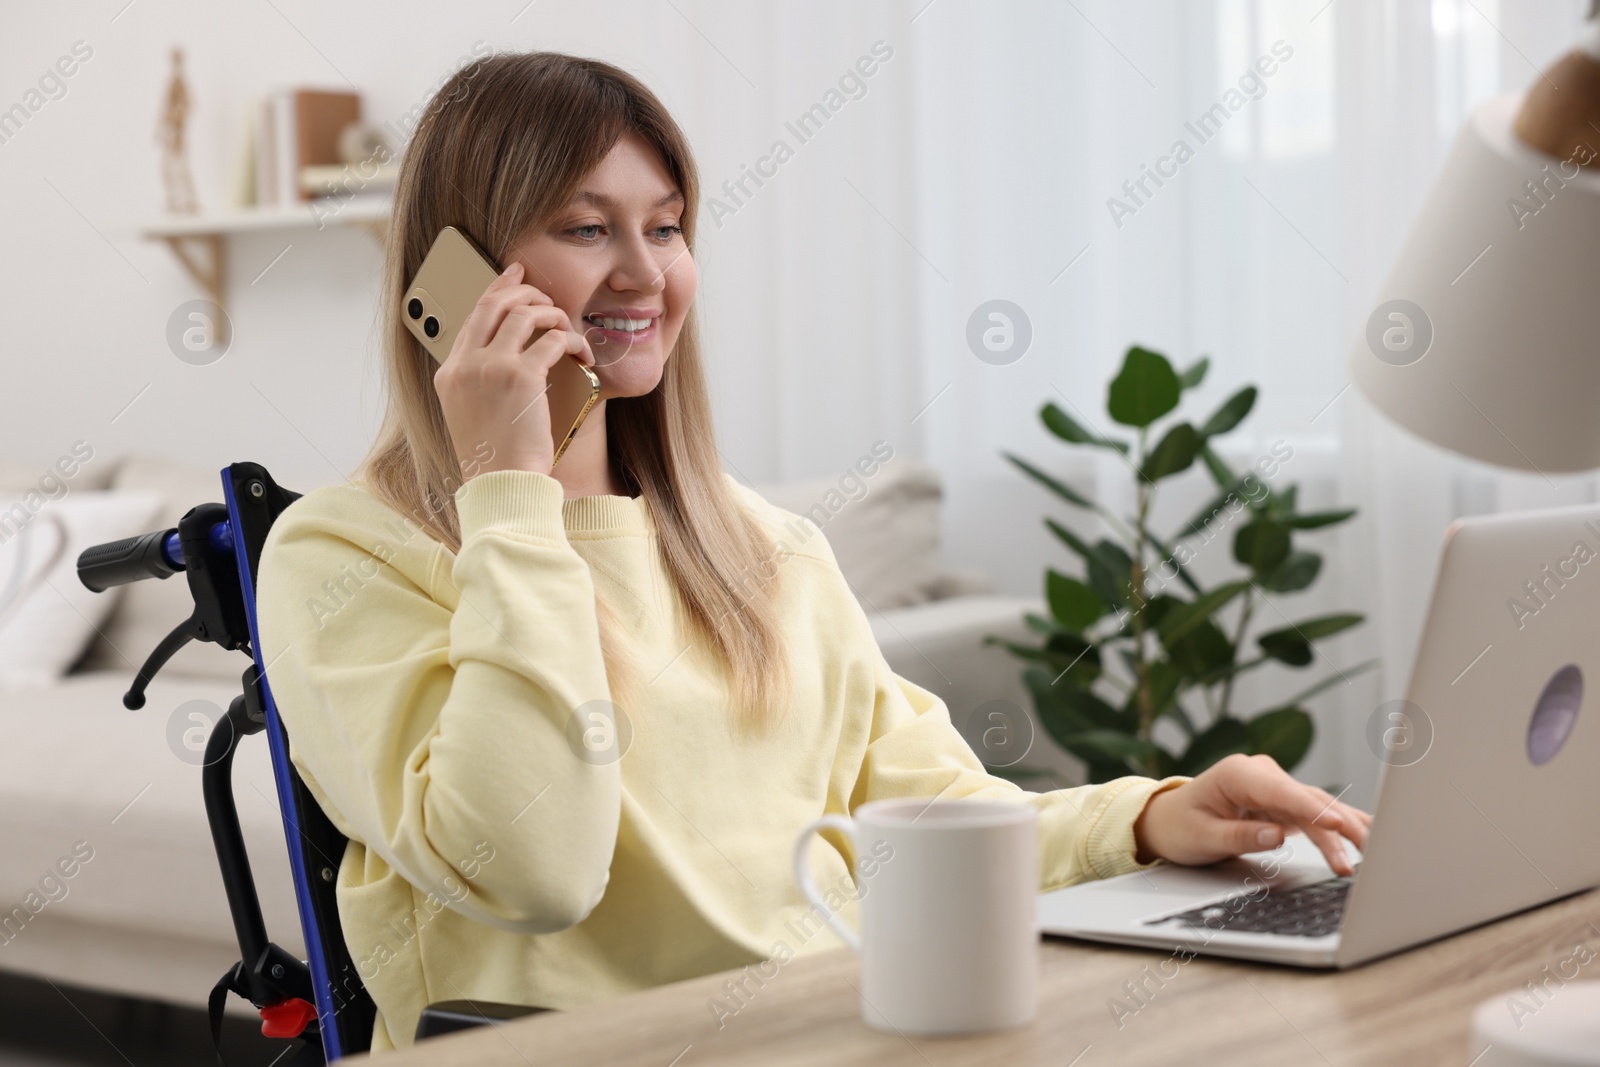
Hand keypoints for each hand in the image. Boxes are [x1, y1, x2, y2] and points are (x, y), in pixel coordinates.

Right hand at [433, 260, 595, 480]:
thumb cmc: (497, 459)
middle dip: (523, 290)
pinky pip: (552, 340)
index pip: (472, 317)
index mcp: (450, 373)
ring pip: (524, 314)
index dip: (496, 291)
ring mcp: (490, 367)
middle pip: (493, 304)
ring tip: (565, 327)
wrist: (502, 483)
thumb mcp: (474, 415)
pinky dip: (572, 341)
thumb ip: (480, 383)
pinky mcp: (520, 376)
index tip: (515, 277)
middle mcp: (465, 365)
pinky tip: (581, 353)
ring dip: (552, 314)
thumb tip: (509, 358)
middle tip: (545, 295)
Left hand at [1132, 753, 1369, 875]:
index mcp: (1238, 774)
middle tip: (1367, 854)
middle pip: (1308, 801)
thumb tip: (1276, 836)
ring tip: (1374, 852)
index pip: (1283, 792)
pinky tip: (1367, 835)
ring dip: (1345, 830)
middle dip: (1339, 827)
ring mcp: (1275, 786)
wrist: (1169, 820)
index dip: (1313, 810)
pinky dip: (1339, 827)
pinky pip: (1315, 815)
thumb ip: (1239, 836)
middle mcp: (1261, 774)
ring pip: (1318, 808)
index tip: (1339, 825)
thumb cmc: (1180, 826)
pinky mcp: (1283, 802)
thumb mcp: (1202, 837)